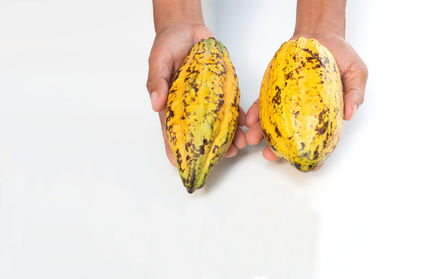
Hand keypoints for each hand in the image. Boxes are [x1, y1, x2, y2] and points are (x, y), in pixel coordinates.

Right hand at [147, 23, 246, 165]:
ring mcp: (206, 99)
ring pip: (217, 123)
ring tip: (237, 147)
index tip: (179, 164)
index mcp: (171, 103)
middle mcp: (189, 105)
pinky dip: (237, 116)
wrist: (188, 29)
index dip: (174, 148)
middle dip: (208, 148)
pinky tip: (244, 126)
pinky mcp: (221, 89)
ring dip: (227, 136)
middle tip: (219, 159)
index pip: (171, 130)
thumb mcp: (158, 60)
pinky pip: (230, 106)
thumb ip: (156, 81)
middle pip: (198, 132)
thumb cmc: (168, 45)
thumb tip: (156, 103)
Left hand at [245, 32, 367, 162]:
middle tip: (271, 156)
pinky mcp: (274, 89)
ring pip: (272, 123)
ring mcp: (286, 102)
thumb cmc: (341, 56)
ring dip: (261, 133)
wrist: (320, 34)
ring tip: (253, 140)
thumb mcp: (357, 72)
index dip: (316, 155)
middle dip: (279, 149)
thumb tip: (349, 114)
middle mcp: (303, 113)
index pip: (320, 140)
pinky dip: (254, 112)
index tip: (310, 167)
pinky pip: (262, 103)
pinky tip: (249, 120)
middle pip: (291, 136)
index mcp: (324, 114)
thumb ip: (355, 93)